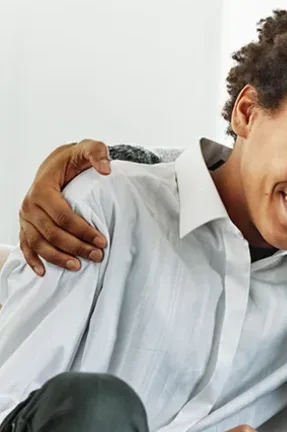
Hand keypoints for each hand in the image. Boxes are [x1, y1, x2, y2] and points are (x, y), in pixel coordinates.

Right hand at [18, 139, 110, 275]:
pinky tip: (43, 272)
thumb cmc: (74, 159)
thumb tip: (106, 169)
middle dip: (75, 247)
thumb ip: (97, 153)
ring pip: (39, 243)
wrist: (56, 164)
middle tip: (97, 256)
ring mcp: (25, 217)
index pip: (63, 215)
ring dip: (58, 257)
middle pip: (52, 233)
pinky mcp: (25, 225)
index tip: (102, 240)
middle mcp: (30, 205)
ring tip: (78, 266)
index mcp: (43, 189)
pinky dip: (33, 259)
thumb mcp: (87, 149)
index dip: (82, 230)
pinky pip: (26, 245)